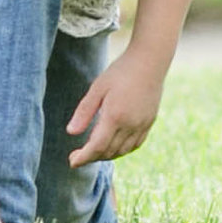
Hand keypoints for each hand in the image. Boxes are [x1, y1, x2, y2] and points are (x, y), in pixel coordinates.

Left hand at [68, 44, 165, 166]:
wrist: (150, 61)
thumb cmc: (121, 71)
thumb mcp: (98, 88)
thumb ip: (84, 112)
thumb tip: (71, 133)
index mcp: (114, 116)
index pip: (96, 147)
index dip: (83, 158)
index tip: (72, 162)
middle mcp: (130, 124)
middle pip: (108, 152)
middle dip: (92, 158)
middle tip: (77, 156)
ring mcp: (142, 125)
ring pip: (122, 151)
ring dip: (106, 155)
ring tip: (93, 152)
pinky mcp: (149, 122)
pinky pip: (135, 145)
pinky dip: (122, 150)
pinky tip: (114, 146)